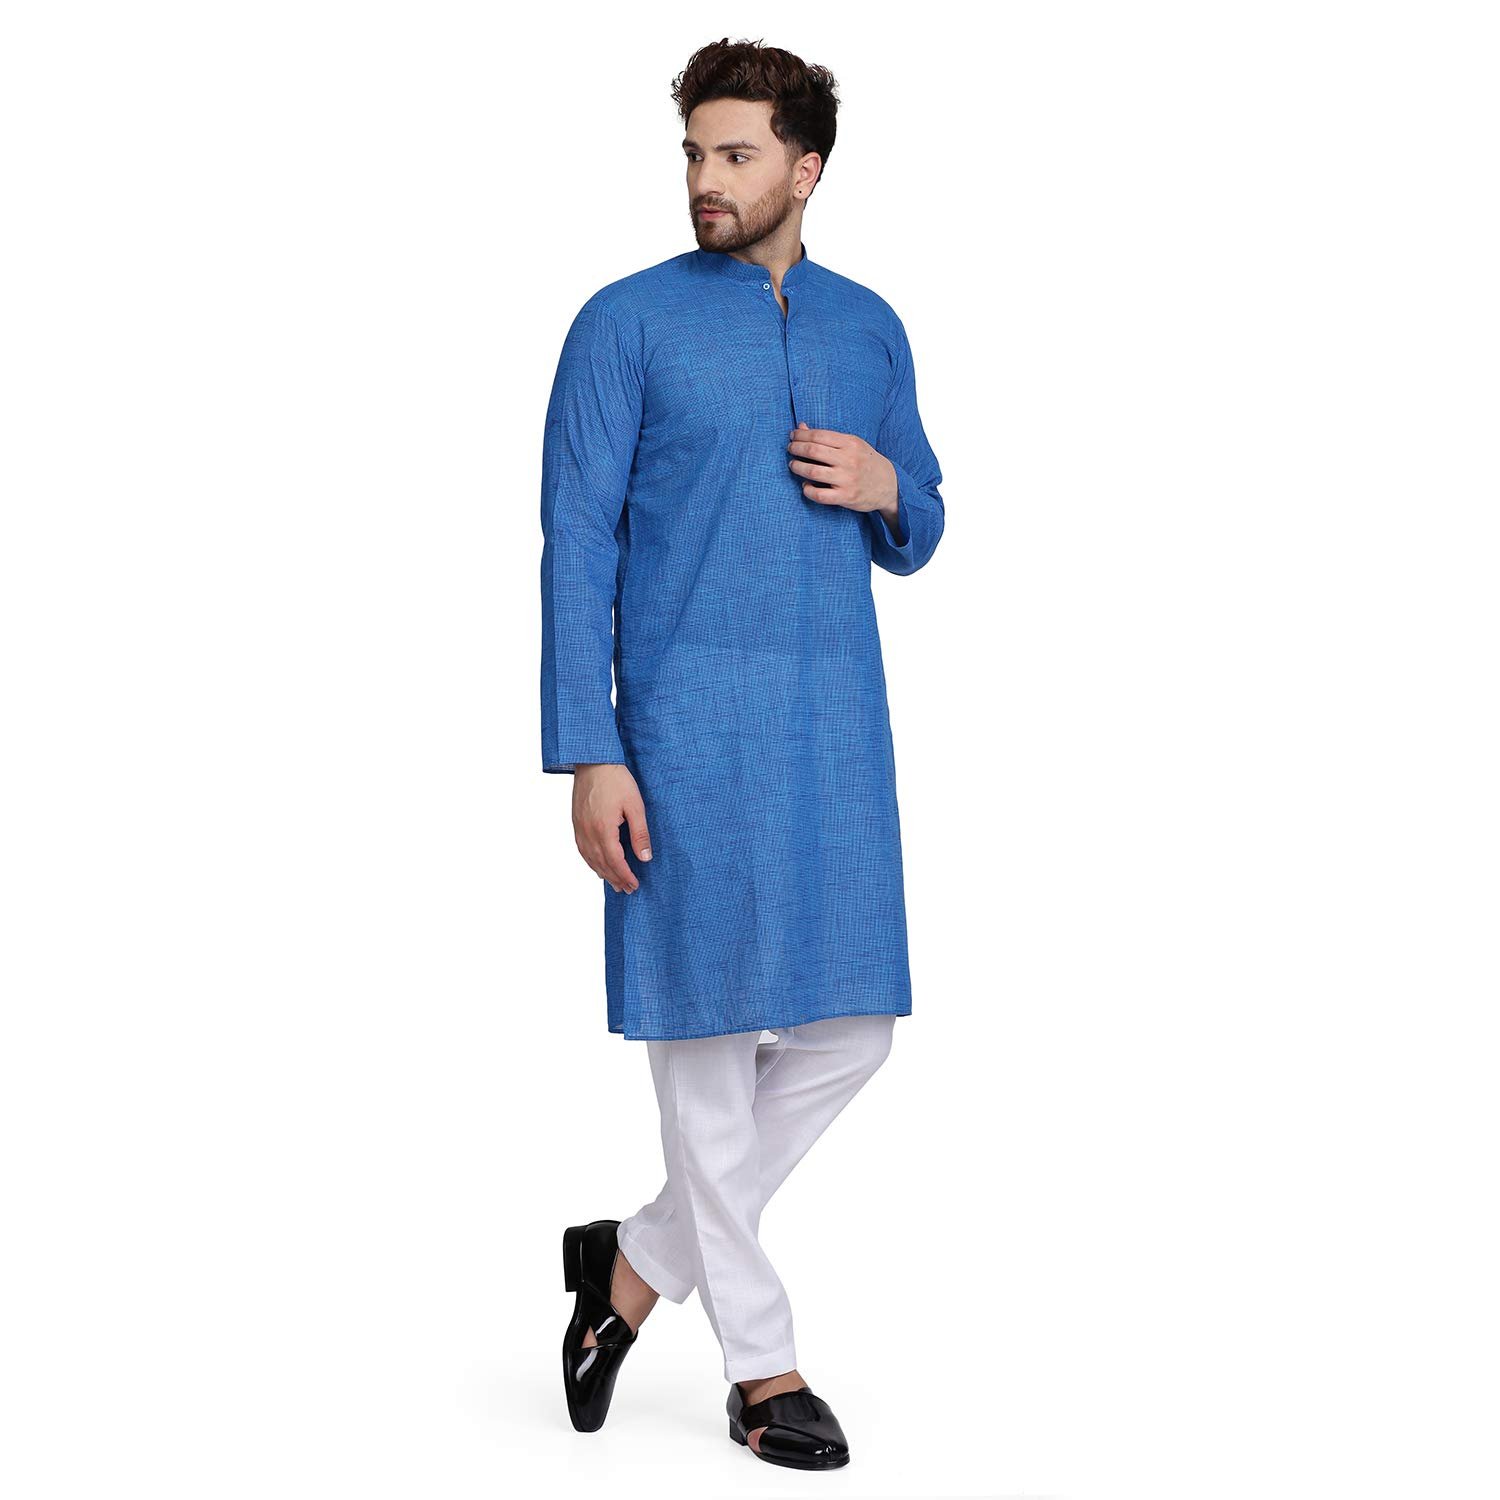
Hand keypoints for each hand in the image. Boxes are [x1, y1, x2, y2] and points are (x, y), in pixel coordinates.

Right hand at [572, 764, 651, 892]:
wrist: (593, 760)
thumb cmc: (616, 779)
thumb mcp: (635, 806)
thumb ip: (640, 834)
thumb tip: (645, 858)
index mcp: (603, 830)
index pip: (615, 862)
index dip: (625, 876)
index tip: (634, 885)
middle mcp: (588, 832)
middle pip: (601, 864)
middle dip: (615, 879)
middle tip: (626, 889)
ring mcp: (579, 827)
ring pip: (589, 859)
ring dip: (602, 873)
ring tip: (613, 883)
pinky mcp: (576, 821)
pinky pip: (581, 849)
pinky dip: (590, 861)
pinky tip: (596, 864)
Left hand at [786, 421, 901, 536]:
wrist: (889, 485)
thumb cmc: (866, 462)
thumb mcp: (852, 444)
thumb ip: (828, 437)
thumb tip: (801, 427)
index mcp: (850, 443)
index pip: (818, 435)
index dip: (801, 435)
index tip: (793, 436)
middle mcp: (849, 460)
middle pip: (813, 451)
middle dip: (796, 448)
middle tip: (790, 449)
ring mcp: (847, 479)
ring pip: (813, 472)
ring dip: (798, 467)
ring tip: (793, 465)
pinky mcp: (845, 497)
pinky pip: (819, 495)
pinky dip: (808, 490)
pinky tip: (806, 486)